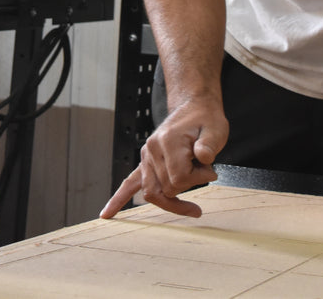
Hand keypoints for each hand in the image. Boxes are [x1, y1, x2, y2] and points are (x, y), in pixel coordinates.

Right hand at [100, 97, 227, 218]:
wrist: (193, 108)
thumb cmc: (205, 120)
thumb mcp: (215, 129)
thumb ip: (209, 145)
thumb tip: (204, 159)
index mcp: (168, 141)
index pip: (180, 178)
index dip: (199, 179)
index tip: (211, 170)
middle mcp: (152, 149)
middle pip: (166, 187)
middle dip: (190, 185)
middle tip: (206, 172)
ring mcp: (146, 156)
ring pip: (151, 192)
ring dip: (171, 201)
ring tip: (191, 207)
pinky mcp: (145, 162)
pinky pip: (129, 183)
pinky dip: (118, 200)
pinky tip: (106, 214)